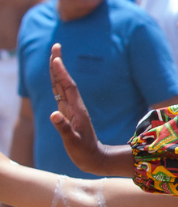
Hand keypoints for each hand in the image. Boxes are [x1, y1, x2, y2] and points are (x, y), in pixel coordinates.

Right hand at [48, 43, 107, 172]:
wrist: (95, 159)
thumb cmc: (85, 153)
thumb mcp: (73, 142)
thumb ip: (64, 128)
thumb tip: (53, 114)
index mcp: (76, 110)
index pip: (67, 86)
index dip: (61, 72)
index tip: (56, 58)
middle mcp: (74, 106)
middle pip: (64, 81)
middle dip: (58, 65)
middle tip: (56, 46)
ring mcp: (71, 109)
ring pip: (62, 86)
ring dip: (57, 72)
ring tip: (54, 57)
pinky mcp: (69, 114)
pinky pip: (61, 95)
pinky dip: (57, 84)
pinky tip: (55, 78)